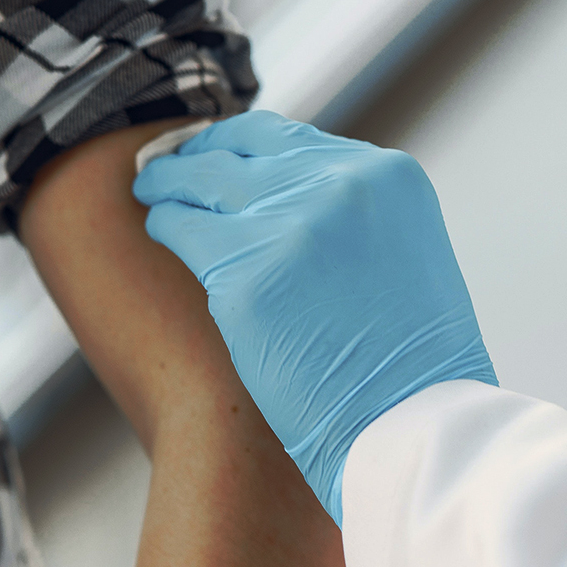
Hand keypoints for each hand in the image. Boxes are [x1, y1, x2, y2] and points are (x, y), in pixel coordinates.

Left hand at [134, 112, 495, 523]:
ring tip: (152, 192)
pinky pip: (181, 229)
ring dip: (171, 185)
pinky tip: (159, 229)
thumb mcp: (404, 258)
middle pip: (241, 151)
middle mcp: (341, 185)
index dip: (244, 146)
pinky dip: (165, 225)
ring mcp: (290, 227)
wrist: (413, 428)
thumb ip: (355, 217)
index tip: (219, 156)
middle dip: (200, 157)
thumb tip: (288, 199)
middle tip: (169, 168)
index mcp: (389, 178)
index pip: (291, 139)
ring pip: (202, 181)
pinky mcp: (244, 275)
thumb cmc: (412, 367)